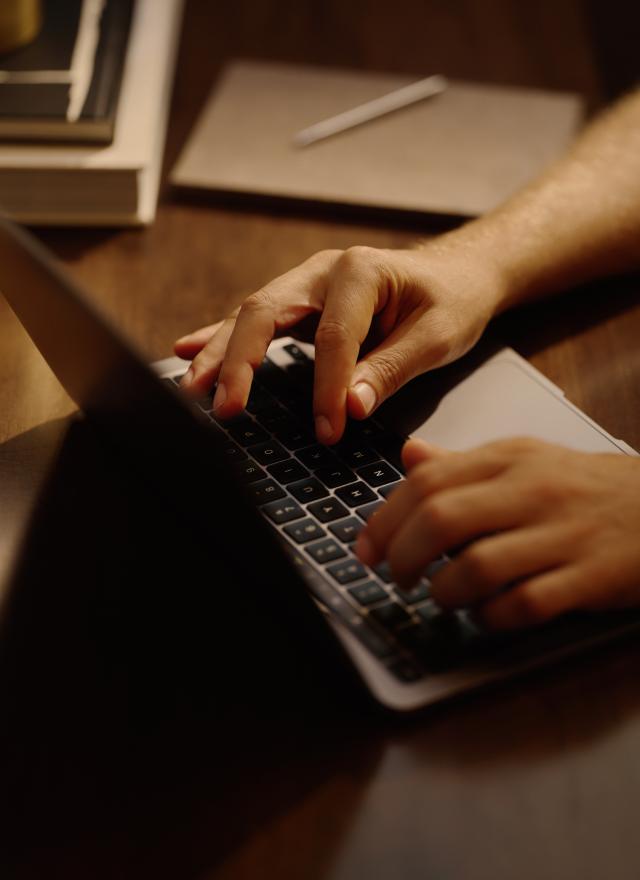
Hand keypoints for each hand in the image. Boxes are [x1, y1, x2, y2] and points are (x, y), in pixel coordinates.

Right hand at [174, 241, 505, 442]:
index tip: (328, 430)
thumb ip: (392, 369)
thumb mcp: (438, 336)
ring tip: (190, 389)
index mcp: (361, 271)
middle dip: (241, 363)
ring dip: (218, 353)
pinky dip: (219, 337)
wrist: (458, 273)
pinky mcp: (299, 304)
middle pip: (267, 313)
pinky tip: (186, 351)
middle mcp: (324, 271)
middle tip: (225, 409)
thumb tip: (350, 406)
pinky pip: (253, 320)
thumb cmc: (453, 300)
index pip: (333, 336)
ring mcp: (306, 284)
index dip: (326, 387)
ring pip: (250, 316)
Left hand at [356, 437, 639, 629]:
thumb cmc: (586, 488)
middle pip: (441, 520)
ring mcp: (562, 534)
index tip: (366, 549)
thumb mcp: (525, 460)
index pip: (427, 482)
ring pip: (477, 566)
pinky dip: (491, 617)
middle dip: (403, 556)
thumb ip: (464, 463)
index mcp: (509, 459)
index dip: (384, 520)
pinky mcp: (590, 578)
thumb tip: (409, 456)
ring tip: (441, 597)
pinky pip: (524, 604)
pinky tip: (485, 615)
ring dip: (444, 591)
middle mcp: (532, 490)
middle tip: (396, 577)